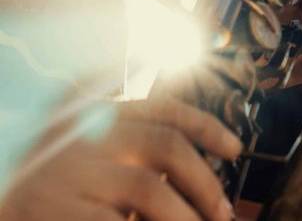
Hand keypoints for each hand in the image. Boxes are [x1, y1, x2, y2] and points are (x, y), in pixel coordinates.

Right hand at [0, 97, 241, 220]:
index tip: (235, 147)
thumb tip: (185, 164)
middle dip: (206, 182)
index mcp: (98, 113)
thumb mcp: (82, 140)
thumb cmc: (49, 175)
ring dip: (187, 217)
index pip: (164, 109)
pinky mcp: (58, 209)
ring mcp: (72, 173)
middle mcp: (88, 135)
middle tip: (224, 211)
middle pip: (167, 146)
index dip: (207, 125)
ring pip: (151, 190)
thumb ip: (127, 134)